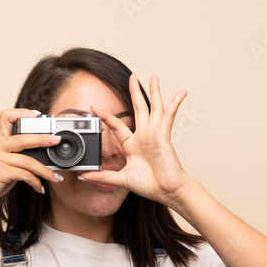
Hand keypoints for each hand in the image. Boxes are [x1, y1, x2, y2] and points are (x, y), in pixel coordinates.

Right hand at [0, 108, 64, 212]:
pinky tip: (40, 187)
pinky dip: (36, 182)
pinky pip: (25, 175)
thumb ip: (15, 157)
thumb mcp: (1, 164)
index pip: (6, 118)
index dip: (21, 112)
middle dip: (43, 139)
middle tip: (56, 141)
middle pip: (23, 138)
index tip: (36, 114)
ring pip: (28, 160)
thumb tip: (39, 158)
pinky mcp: (0, 171)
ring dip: (45, 170)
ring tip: (55, 177)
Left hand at [79, 72, 194, 209]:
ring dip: (154, 91)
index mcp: (133, 145)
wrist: (166, 191)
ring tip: (154, 76)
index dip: (106, 116)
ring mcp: (155, 133)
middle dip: (134, 92)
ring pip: (154, 106)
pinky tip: (182, 92)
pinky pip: (170, 114)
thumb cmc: (150, 185)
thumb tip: (84, 177)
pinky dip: (176, 102)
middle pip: (138, 108)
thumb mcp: (121, 179)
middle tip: (132, 76)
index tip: (94, 108)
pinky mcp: (164, 134)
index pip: (117, 125)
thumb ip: (103, 177)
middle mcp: (144, 136)